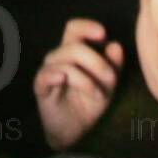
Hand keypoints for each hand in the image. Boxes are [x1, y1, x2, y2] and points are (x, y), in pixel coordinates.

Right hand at [33, 18, 123, 150]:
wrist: (75, 131)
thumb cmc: (89, 102)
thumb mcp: (107, 84)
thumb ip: (113, 65)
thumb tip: (116, 45)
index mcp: (73, 52)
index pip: (74, 29)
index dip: (86, 27)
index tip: (103, 33)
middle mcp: (58, 57)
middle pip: (74, 46)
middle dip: (97, 62)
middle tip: (111, 79)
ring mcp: (49, 71)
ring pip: (67, 63)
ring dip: (88, 81)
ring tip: (100, 96)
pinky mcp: (41, 87)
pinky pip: (46, 75)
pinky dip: (55, 75)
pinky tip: (63, 80)